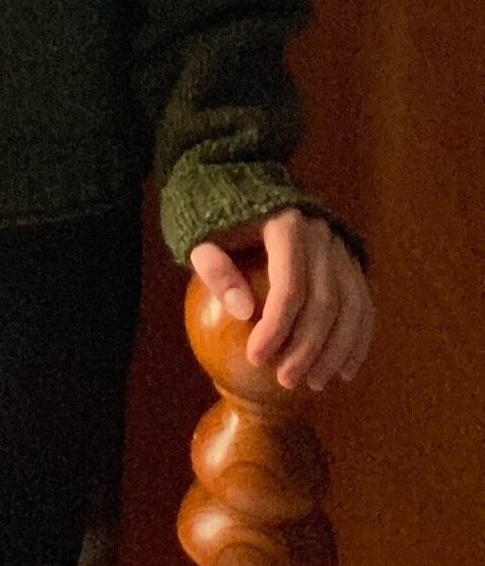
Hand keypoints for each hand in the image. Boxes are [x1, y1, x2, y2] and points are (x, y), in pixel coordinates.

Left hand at [189, 208, 372, 392]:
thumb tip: (244, 311)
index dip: (276, 325)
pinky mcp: (351, 261)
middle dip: (307, 347)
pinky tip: (344, 370)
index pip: (290, 284)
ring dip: (336, 351)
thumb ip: (215, 268)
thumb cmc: (218, 218)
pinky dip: (357, 340)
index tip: (257, 357)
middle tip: (286, 380)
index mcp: (285, 225)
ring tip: (314, 382)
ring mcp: (340, 247)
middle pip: (324, 300)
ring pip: (351, 307)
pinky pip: (363, 305)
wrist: (243, 182)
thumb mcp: (202, 236)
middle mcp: (320, 235)